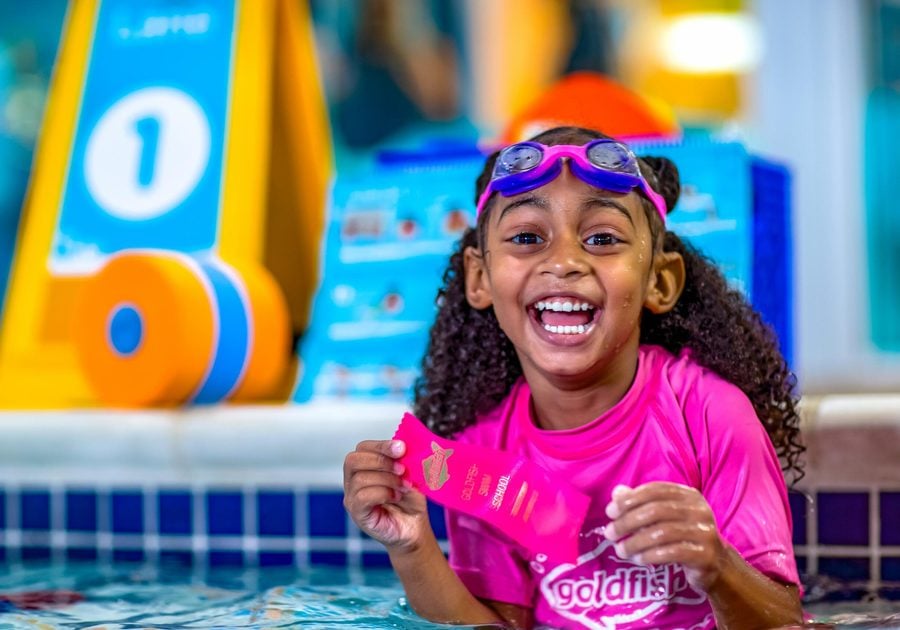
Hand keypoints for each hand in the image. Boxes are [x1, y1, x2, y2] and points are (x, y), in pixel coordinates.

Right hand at [343, 440, 429, 550]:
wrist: (414, 528)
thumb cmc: (410, 501)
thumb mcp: (409, 475)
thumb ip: (403, 460)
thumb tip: (402, 446)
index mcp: (364, 467)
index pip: (363, 448)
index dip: (381, 445)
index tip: (401, 447)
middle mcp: (353, 481)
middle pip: (353, 460)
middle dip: (381, 460)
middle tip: (402, 468)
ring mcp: (352, 498)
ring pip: (360, 478)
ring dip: (387, 479)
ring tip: (404, 486)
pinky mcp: (357, 513)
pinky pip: (363, 497)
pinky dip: (383, 493)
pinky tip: (396, 497)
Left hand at [603, 482, 725, 591]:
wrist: (716, 564)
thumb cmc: (683, 535)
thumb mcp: (664, 516)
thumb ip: (641, 503)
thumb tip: (617, 493)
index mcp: (688, 495)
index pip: (654, 490)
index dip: (630, 499)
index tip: (610, 512)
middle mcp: (699, 509)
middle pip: (656, 511)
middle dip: (627, 522)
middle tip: (609, 533)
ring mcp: (704, 532)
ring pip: (662, 533)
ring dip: (635, 542)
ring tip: (619, 550)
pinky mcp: (705, 554)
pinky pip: (672, 553)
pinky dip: (650, 555)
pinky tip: (638, 559)